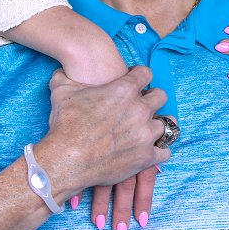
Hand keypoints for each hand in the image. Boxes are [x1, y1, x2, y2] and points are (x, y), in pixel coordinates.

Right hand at [52, 27, 150, 229]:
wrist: (66, 159)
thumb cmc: (64, 124)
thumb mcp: (61, 90)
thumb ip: (66, 76)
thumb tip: (62, 70)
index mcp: (125, 89)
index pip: (146, 73)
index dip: (139, 76)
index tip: (134, 82)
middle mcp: (140, 109)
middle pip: (161, 96)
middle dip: (152, 99)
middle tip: (142, 105)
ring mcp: (146, 134)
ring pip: (167, 124)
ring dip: (157, 125)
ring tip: (148, 128)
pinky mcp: (146, 157)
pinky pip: (165, 152)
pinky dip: (159, 151)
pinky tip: (150, 150)